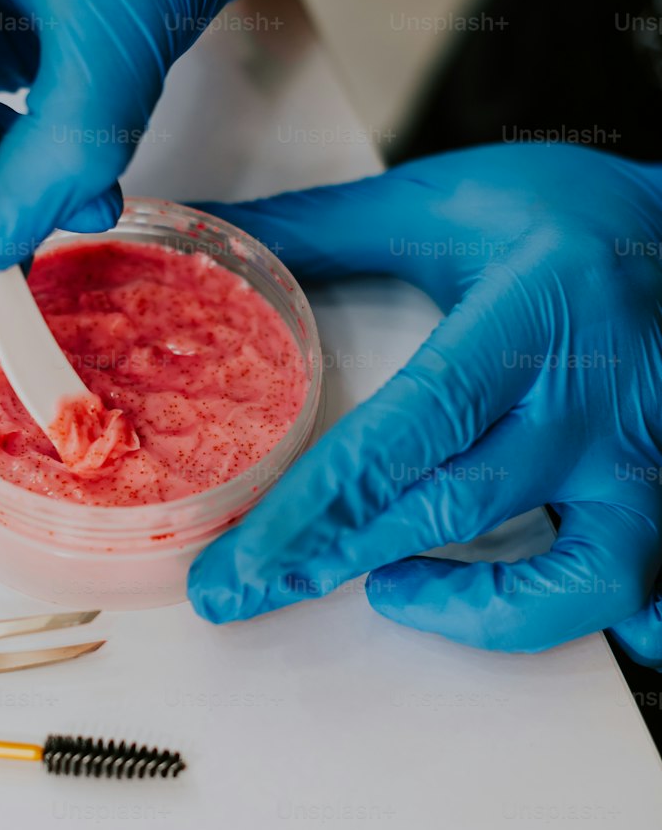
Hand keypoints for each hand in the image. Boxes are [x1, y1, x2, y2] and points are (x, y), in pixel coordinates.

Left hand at [188, 143, 661, 663]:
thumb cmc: (573, 212)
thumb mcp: (445, 203)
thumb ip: (322, 229)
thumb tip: (211, 231)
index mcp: (528, 318)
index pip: (405, 435)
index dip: (317, 509)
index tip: (241, 564)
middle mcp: (592, 403)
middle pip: (458, 512)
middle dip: (339, 562)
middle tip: (250, 595)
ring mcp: (649, 458)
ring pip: (580, 578)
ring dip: (478, 613)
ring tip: (394, 593)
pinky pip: (652, 592)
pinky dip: (597, 626)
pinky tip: (522, 619)